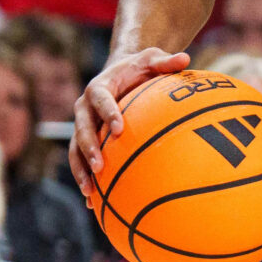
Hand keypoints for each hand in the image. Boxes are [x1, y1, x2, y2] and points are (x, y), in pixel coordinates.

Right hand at [72, 46, 189, 196]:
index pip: (100, 98)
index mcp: (100, 86)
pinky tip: (92, 203)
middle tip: (100, 165)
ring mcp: (84, 125)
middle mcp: (85, 107)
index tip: (119, 128)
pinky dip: (86, 179)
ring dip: (81, 169)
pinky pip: (81, 161)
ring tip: (90, 191)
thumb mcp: (152, 59)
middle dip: (89, 147)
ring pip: (76, 149)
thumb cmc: (140, 67)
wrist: (121, 72)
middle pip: (82, 128)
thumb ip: (165, 61)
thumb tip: (185, 58)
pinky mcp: (86, 140)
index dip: (107, 112)